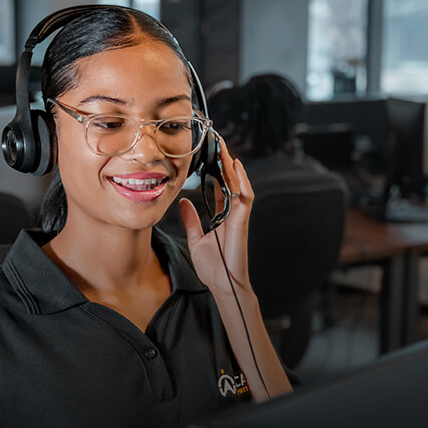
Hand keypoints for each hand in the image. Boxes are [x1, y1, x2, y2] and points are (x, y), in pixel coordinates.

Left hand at [178, 138, 252, 291]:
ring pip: (239, 185)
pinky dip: (241, 182)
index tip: (210, 156)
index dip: (217, 171)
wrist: (223, 284)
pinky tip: (235, 167)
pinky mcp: (241, 222)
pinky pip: (244, 197)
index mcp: (223, 216)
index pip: (222, 188)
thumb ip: (191, 219)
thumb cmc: (213, 267)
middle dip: (225, 162)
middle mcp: (233, 214)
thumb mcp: (196, 238)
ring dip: (232, 167)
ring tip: (225, 149)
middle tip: (218, 143)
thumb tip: (183, 202)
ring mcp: (239, 217)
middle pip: (231, 182)